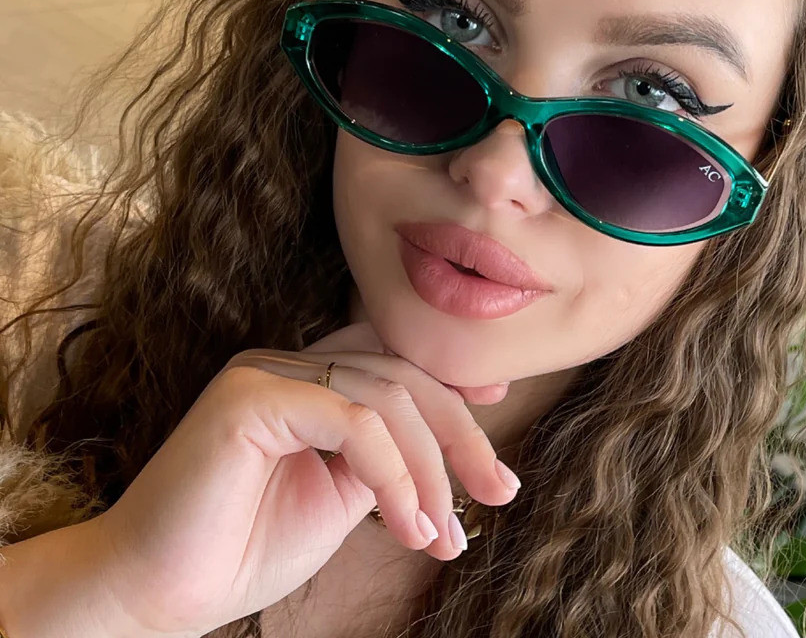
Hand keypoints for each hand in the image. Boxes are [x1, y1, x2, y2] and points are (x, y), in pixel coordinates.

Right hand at [88, 321, 516, 637]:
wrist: (156, 598)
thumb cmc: (243, 551)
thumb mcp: (339, 499)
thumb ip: (385, 460)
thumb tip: (450, 453)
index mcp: (305, 381)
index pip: (391, 357)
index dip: (448, 377)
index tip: (497, 406)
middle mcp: (286, 364)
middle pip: (402, 374)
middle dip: (460, 434)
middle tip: (499, 492)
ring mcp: (265, 372)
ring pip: (387, 397)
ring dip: (430, 470)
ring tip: (443, 534)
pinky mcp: (250, 396)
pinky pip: (354, 421)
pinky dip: (394, 474)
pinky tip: (408, 524)